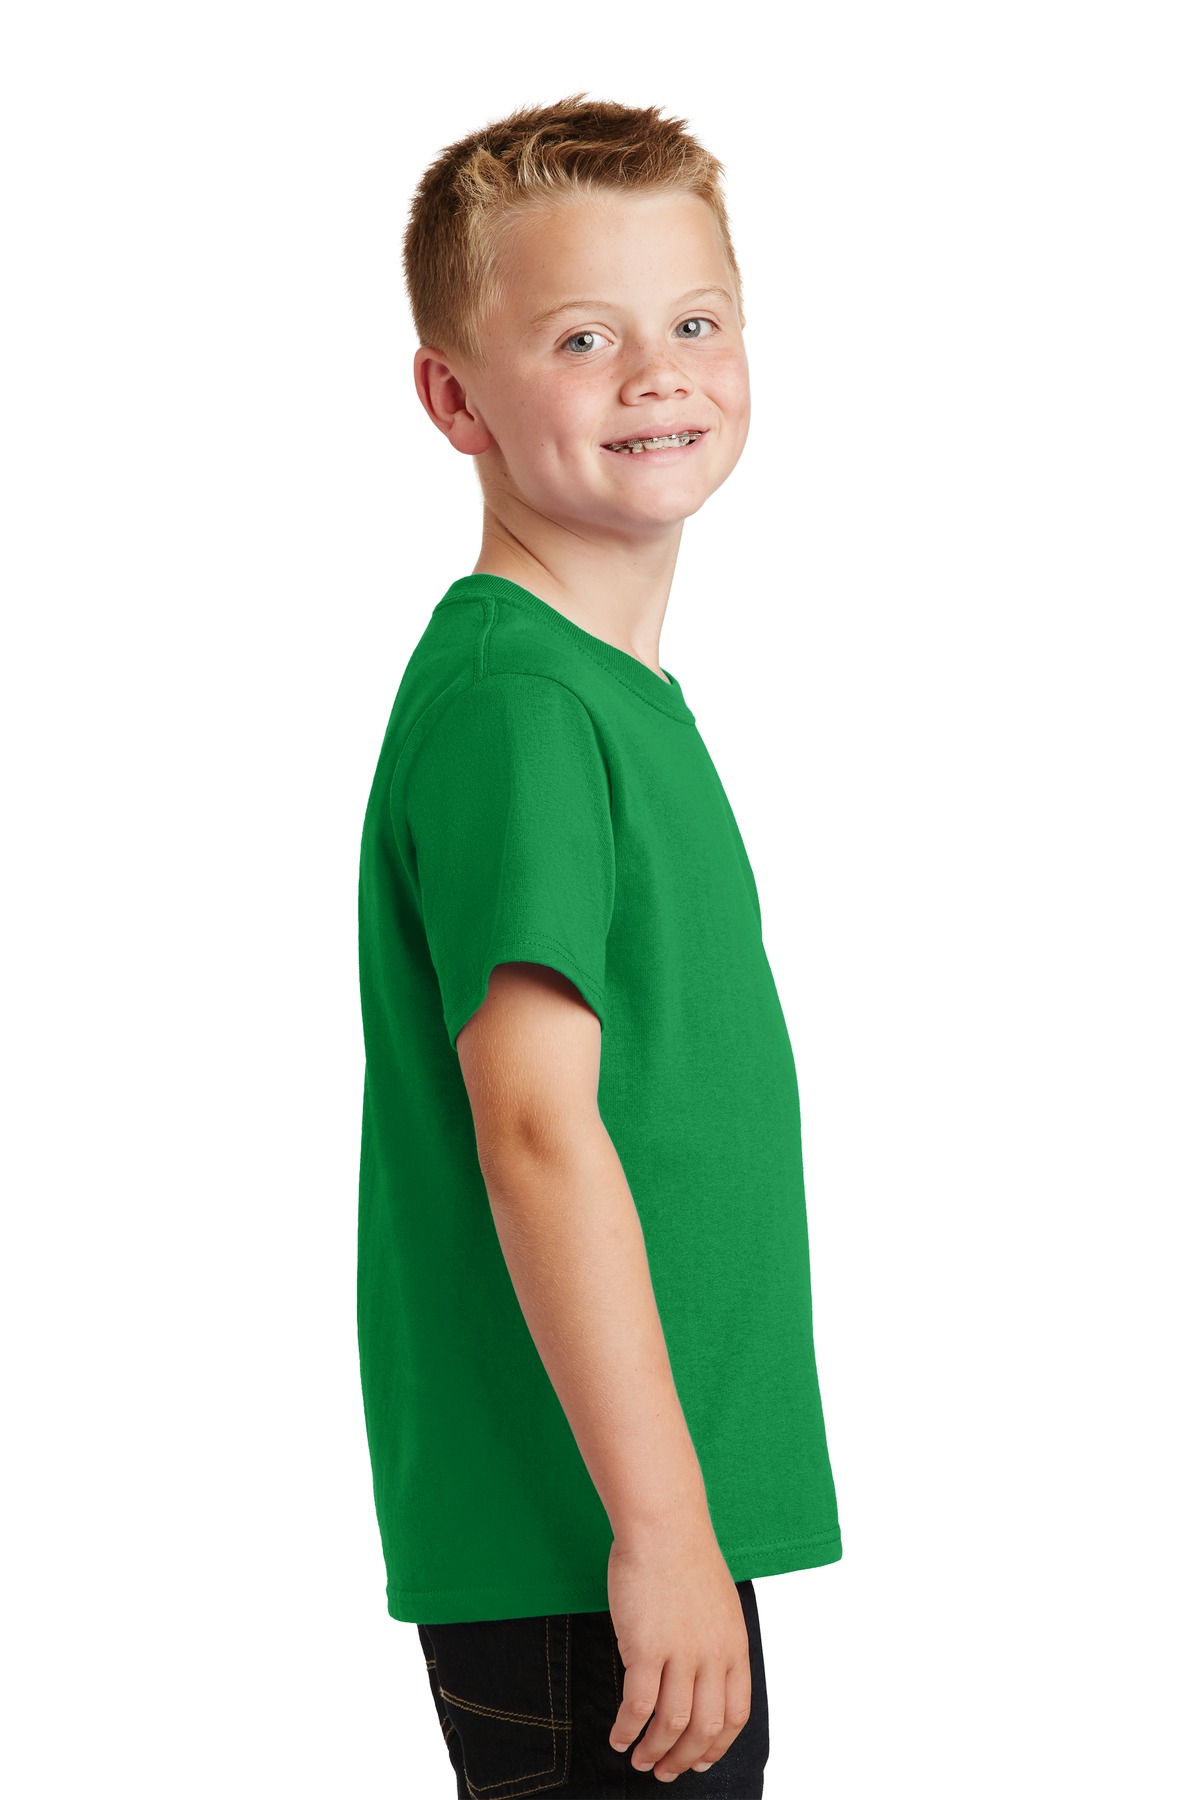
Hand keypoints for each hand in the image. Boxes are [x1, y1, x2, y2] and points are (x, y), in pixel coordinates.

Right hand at [607, 1523, 751, 1781]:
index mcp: (735, 1646)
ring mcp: (681, 1653)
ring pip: (671, 1724)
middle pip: (705, 1728)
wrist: (664, 1526)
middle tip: (664, 1771)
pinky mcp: (646, 1648)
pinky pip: (638, 1705)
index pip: (736, 1715)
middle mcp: (713, 1656)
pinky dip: (627, 1728)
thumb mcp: (718, 1604)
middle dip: (684, 1759)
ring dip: (654, 1751)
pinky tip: (618, 1736)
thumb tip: (700, 1678)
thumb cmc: (684, 1557)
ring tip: (639, 1760)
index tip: (700, 1761)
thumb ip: (715, 1642)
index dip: (717, 1746)